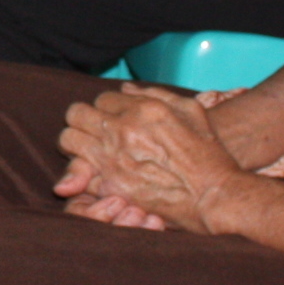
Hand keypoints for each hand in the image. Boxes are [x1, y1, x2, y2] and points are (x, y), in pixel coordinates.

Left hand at [58, 85, 250, 233]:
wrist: (214, 196)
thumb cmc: (209, 154)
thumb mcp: (192, 111)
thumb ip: (156, 94)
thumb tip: (125, 89)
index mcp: (142, 110)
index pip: (101, 99)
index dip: (106, 109)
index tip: (114, 120)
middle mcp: (122, 130)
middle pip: (76, 114)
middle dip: (82, 121)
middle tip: (93, 132)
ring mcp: (112, 159)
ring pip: (68, 140)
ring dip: (76, 143)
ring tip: (89, 151)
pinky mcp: (110, 186)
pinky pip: (78, 172)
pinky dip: (83, 173)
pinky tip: (96, 175)